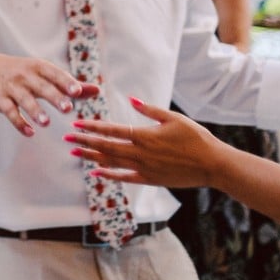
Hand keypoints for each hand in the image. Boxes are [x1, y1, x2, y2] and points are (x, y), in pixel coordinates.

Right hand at [0, 54, 96, 136]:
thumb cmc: (24, 73)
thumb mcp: (44, 74)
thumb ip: (70, 84)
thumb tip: (98, 90)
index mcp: (39, 67)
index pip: (54, 73)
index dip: (66, 82)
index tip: (77, 91)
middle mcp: (24, 76)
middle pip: (41, 87)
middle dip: (54, 97)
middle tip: (67, 108)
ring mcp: (11, 87)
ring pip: (24, 99)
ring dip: (35, 111)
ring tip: (46, 123)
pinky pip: (9, 112)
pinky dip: (19, 123)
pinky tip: (30, 133)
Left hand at [63, 98, 222, 187]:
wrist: (213, 165)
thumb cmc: (197, 138)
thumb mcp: (174, 118)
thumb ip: (150, 110)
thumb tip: (130, 99)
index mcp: (145, 135)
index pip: (111, 130)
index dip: (92, 127)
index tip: (76, 125)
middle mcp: (141, 153)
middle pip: (105, 146)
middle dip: (84, 142)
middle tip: (66, 139)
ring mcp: (144, 168)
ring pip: (111, 162)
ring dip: (91, 157)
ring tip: (74, 153)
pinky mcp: (150, 180)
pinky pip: (125, 178)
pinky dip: (109, 174)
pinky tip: (96, 172)